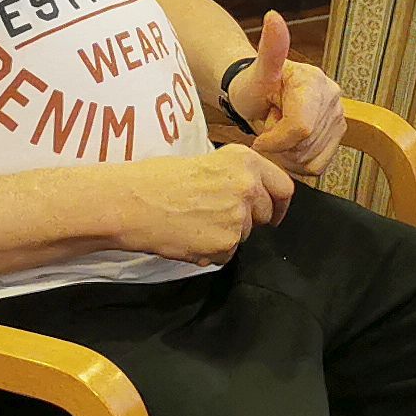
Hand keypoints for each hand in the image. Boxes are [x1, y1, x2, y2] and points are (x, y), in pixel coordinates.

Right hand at [112, 147, 293, 260]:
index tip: (274, 214)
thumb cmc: (158, 179)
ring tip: (194, 223)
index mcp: (245, 160)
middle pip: (265, 215)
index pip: (283, 187)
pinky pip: (227, 254)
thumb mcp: (206, 161)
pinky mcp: (225, 243)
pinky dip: (211, 251)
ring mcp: (238, 217)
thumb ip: (236, 176)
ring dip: (225, 235)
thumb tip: (253, 194)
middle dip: (248, 220)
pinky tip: (188, 236)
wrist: (131, 201)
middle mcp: (248, 186)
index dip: (279, 204)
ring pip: (245, 236)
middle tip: (216, 217)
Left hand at [223, 9, 347, 174]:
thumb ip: (269, 48)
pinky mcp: (338, 133)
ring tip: (278, 133)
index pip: (300, 127)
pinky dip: (298, 162)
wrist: (258, 95)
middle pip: (305, 145)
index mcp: (314, 80)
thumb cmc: (253, 85)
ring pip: (311, 158)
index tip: (259, 136)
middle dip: (281, 146)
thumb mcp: (256, 71)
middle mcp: (332, 95)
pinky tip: (288, 144)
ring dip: (288, 154)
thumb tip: (273, 16)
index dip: (275, 139)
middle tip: (269, 128)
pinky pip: (318, 164)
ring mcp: (339, 115)